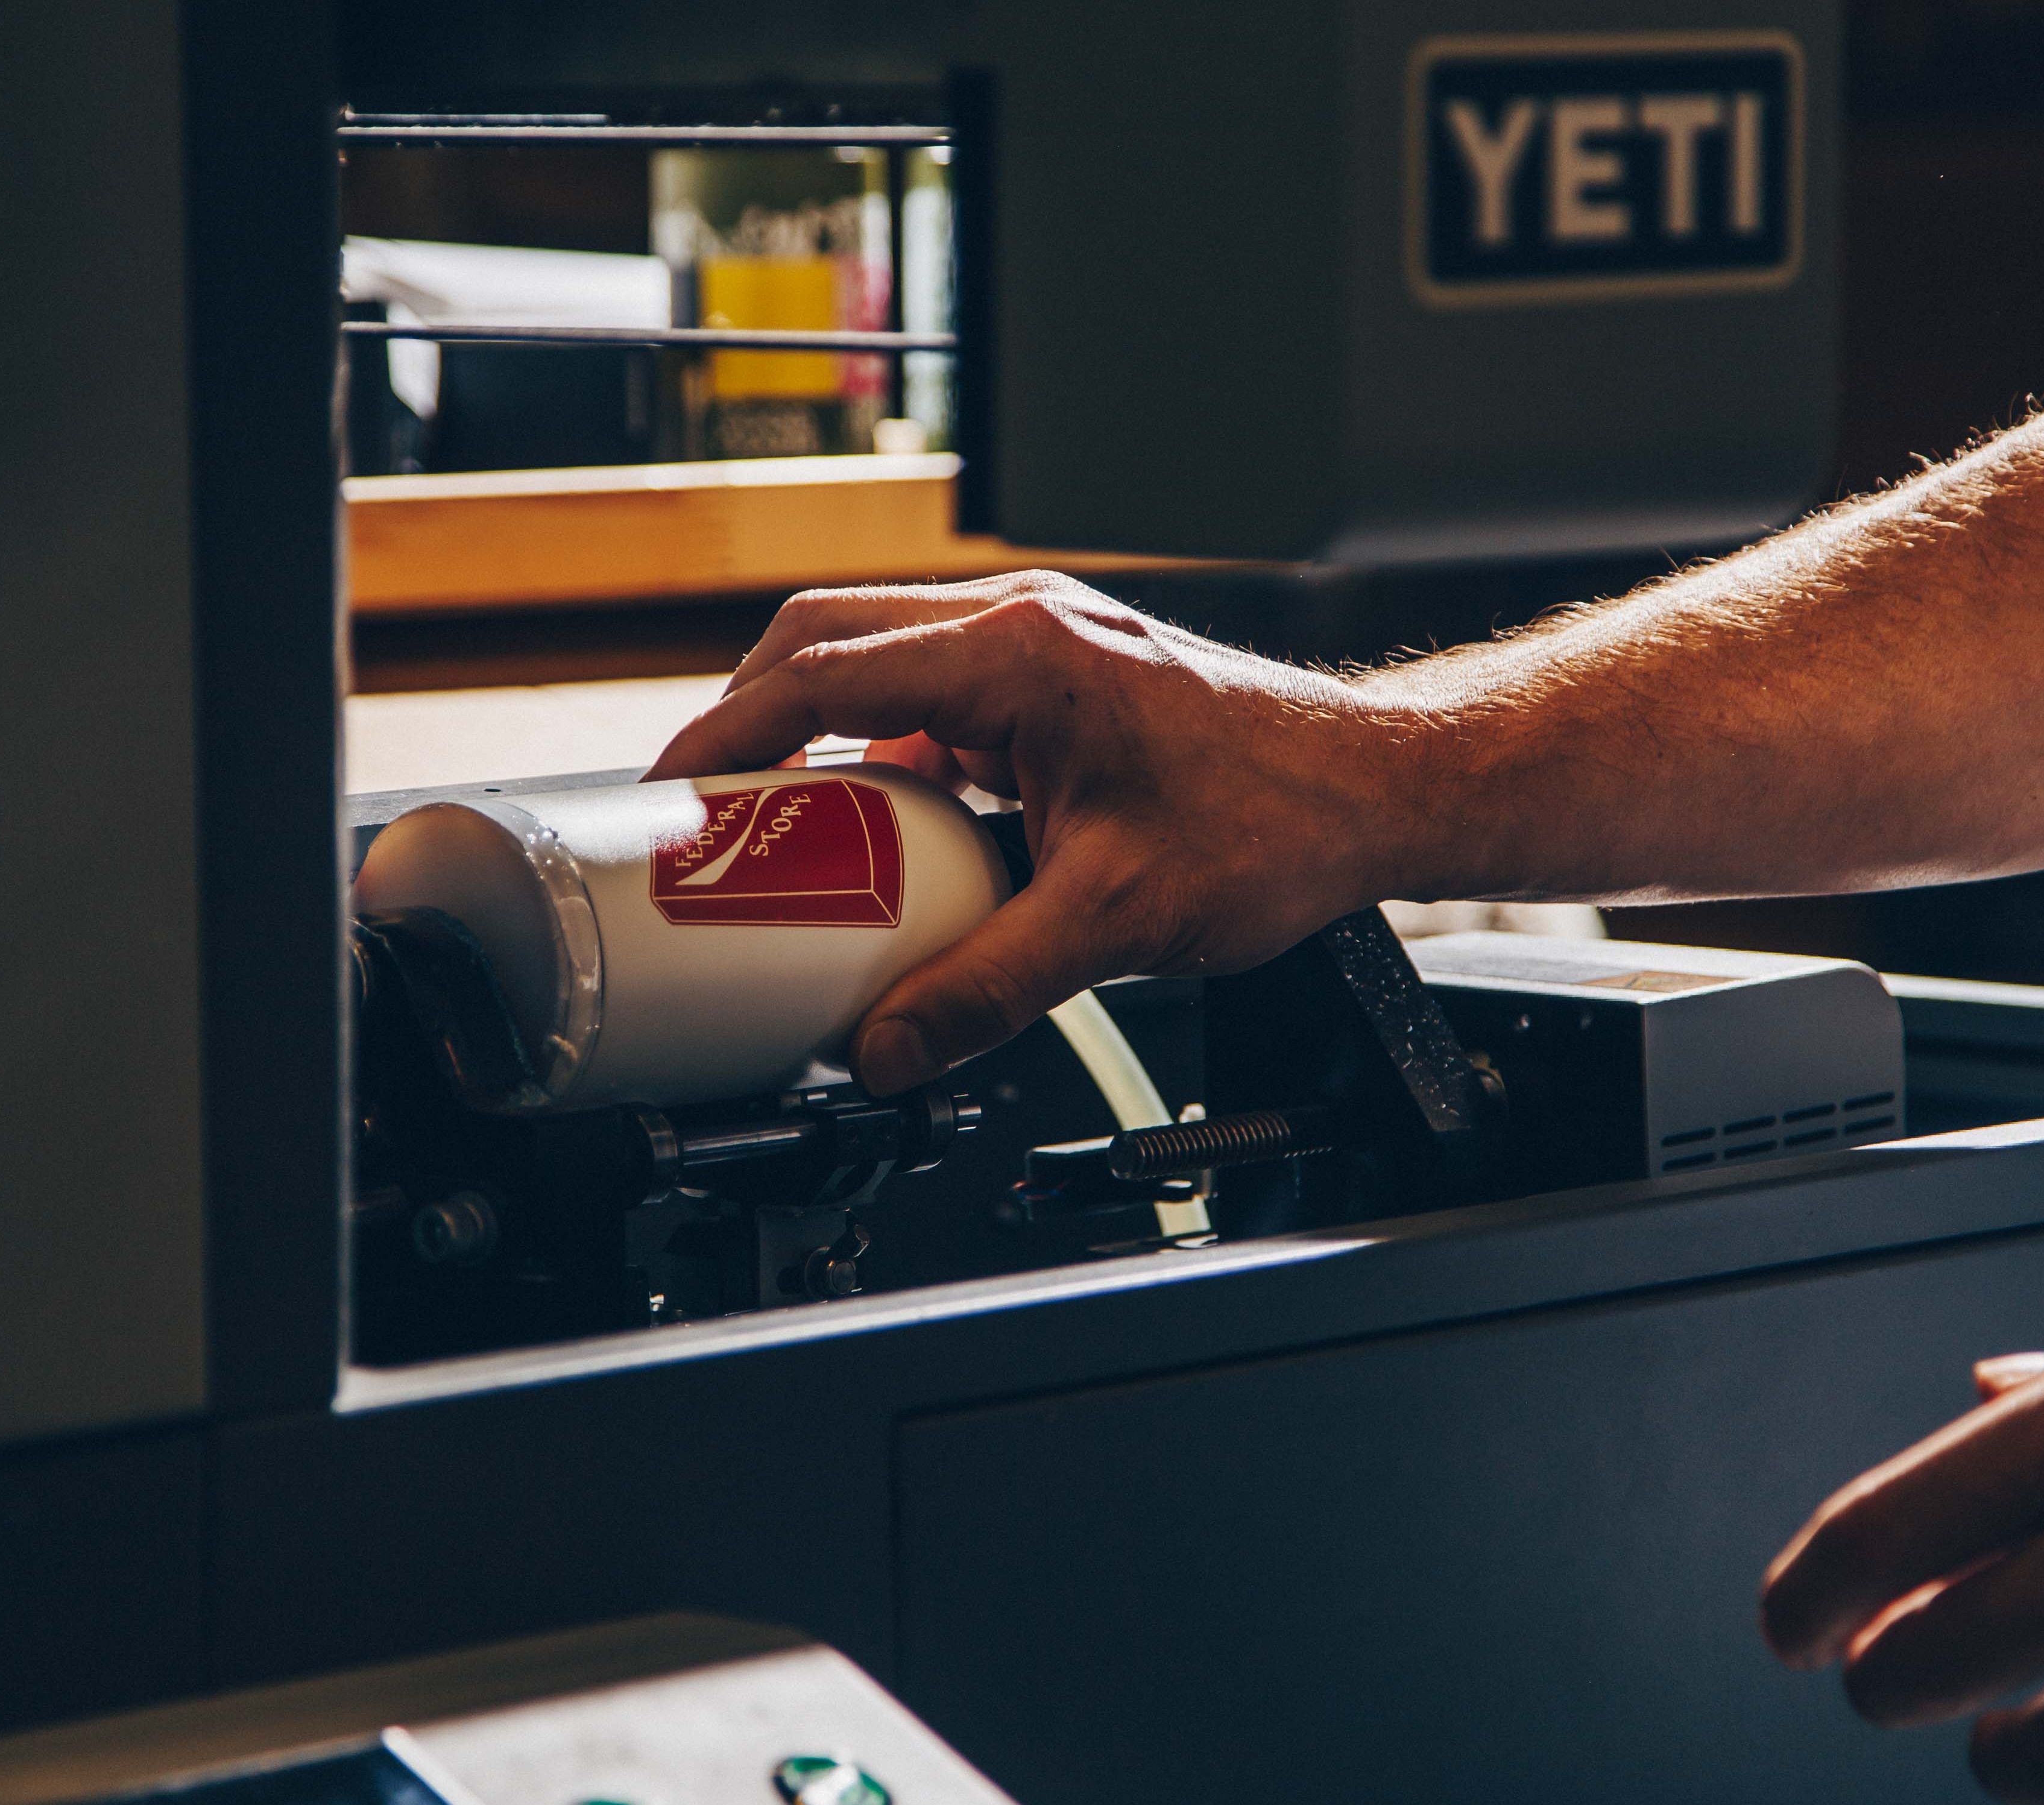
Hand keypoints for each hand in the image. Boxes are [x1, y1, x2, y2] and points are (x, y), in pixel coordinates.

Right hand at [647, 571, 1429, 1094]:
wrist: (1374, 793)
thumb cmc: (1277, 819)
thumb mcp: (1115, 921)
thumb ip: (990, 989)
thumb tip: (891, 1051)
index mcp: (1017, 655)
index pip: (819, 673)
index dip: (724, 735)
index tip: (669, 796)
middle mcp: (1019, 630)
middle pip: (824, 643)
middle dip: (747, 723)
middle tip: (701, 813)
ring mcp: (1037, 651)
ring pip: (877, 669)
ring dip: (818, 742)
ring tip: (774, 833)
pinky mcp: (1055, 687)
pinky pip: (933, 709)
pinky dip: (884, 764)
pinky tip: (880, 844)